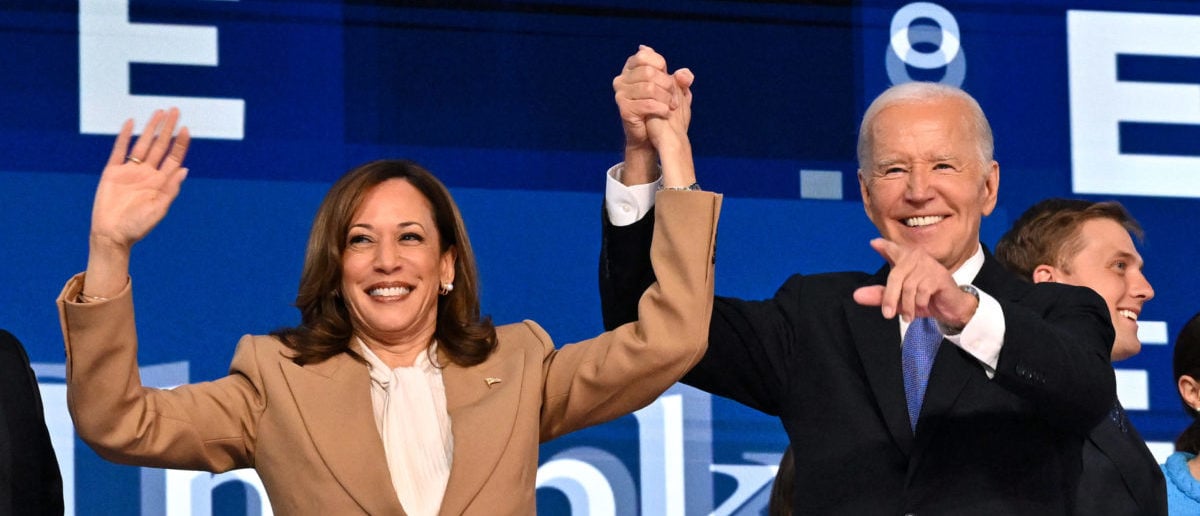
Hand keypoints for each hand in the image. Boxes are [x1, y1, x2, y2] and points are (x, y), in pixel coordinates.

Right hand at [90, 108, 189, 251]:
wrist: (112, 235)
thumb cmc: (137, 227)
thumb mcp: (158, 209)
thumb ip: (170, 189)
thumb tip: (184, 169)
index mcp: (160, 182)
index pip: (173, 157)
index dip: (180, 143)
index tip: (186, 129)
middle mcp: (147, 173)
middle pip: (160, 146)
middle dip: (168, 129)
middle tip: (175, 111)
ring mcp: (130, 171)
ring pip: (142, 144)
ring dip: (150, 128)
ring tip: (158, 113)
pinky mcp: (113, 172)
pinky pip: (119, 150)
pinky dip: (124, 137)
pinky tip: (131, 124)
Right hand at [613, 45, 691, 183]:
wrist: (650, 137)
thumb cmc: (660, 109)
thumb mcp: (674, 91)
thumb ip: (681, 80)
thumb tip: (683, 74)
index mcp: (630, 68)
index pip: (644, 56)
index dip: (660, 65)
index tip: (669, 78)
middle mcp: (622, 79)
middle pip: (649, 72)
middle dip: (667, 85)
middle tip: (674, 98)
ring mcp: (621, 94)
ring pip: (649, 88)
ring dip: (666, 98)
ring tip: (671, 106)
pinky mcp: (624, 109)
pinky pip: (647, 104)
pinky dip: (661, 108)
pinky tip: (666, 113)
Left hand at [852, 238, 978, 327]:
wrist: (950, 308)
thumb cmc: (923, 299)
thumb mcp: (898, 299)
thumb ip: (879, 296)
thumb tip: (856, 295)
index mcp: (905, 258)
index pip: (892, 249)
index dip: (884, 247)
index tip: (874, 243)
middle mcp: (916, 257)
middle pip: (895, 276)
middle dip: (890, 298)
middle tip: (887, 314)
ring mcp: (929, 265)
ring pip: (908, 287)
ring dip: (907, 305)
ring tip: (908, 316)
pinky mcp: (939, 276)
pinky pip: (922, 292)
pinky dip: (919, 304)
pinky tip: (922, 308)